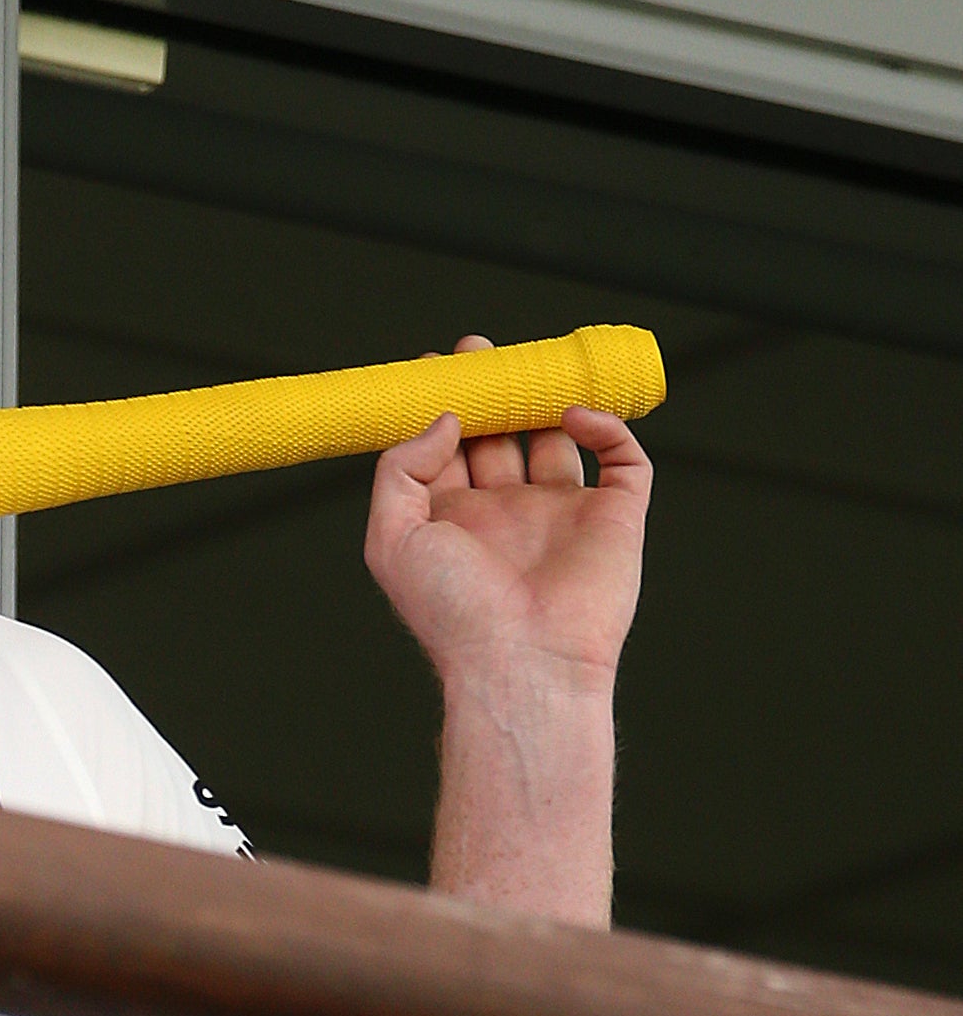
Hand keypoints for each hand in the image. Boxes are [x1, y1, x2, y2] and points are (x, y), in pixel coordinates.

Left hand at [365, 336, 652, 695]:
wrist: (520, 664)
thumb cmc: (452, 613)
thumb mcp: (392, 537)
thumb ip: (400, 471)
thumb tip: (445, 418)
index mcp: (454, 520)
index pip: (447, 449)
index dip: (441, 407)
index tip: (433, 367)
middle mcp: (507, 514)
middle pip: (501, 436)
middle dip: (492, 391)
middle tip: (479, 351)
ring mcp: (563, 514)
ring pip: (558, 440)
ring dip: (545, 401)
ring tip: (527, 368)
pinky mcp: (615, 519)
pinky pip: (623, 460)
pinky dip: (606, 427)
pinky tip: (574, 416)